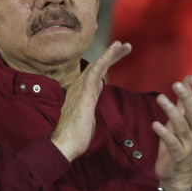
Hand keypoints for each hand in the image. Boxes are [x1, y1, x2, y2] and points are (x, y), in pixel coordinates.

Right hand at [51, 41, 131, 160]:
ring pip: (95, 69)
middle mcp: (79, 88)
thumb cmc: (76, 134)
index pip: (98, 72)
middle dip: (112, 55)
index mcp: (83, 92)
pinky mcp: (81, 99)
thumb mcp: (88, 112)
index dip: (109, 60)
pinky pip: (88, 81)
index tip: (122, 52)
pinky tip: (103, 59)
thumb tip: (97, 88)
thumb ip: (92, 98)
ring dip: (107, 56)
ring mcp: (80, 93)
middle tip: (126, 45)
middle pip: (98, 67)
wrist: (65, 145)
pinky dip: (96, 69)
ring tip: (119, 45)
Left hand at [153, 75, 191, 190]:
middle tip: (177, 84)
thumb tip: (188, 78)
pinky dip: (164, 133)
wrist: (178, 172)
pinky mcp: (177, 155)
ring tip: (160, 98)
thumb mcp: (181, 120)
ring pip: (181, 126)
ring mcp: (187, 144)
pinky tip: (155, 124)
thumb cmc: (178, 141)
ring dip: (171, 111)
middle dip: (186, 98)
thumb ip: (185, 101)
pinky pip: (171, 143)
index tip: (191, 77)